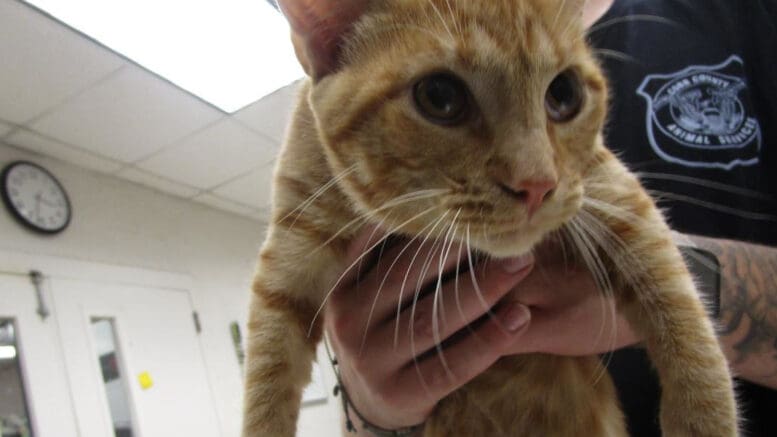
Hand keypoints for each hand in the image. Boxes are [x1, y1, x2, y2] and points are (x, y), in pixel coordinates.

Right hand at [325, 229, 640, 433]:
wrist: (373, 400)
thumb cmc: (386, 329)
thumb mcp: (373, 291)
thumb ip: (394, 256)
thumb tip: (442, 196)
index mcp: (343, 287)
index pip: (383, 247)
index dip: (428, 226)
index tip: (470, 201)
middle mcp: (348, 322)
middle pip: (408, 279)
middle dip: (460, 251)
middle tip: (507, 229)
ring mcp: (369, 361)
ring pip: (432, 321)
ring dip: (482, 290)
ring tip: (523, 263)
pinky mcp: (399, 395)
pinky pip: (451, 366)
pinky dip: (488, 340)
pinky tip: (520, 317)